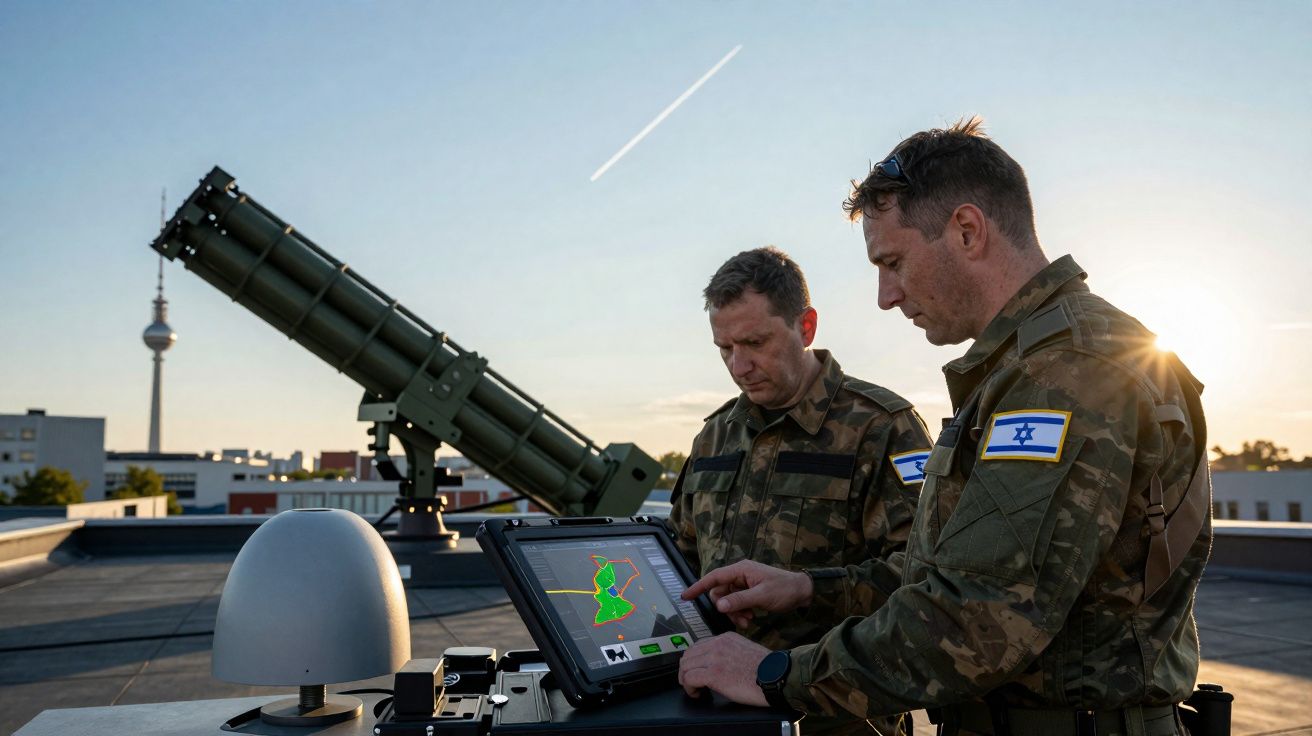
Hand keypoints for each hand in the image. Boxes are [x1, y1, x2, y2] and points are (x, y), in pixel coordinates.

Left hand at [677, 632, 769, 705]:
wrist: (776, 676)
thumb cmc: (766, 669)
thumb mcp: (745, 650)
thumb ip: (729, 651)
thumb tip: (718, 663)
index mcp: (725, 638)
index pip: (699, 645)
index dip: (694, 660)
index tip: (696, 670)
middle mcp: (718, 644)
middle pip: (689, 654)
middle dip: (686, 669)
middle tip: (691, 682)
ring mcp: (714, 658)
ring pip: (686, 666)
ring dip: (686, 680)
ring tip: (693, 689)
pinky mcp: (714, 674)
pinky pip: (689, 679)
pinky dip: (689, 688)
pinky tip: (696, 693)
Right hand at [682, 560, 813, 627]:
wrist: (803, 592)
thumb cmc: (785, 589)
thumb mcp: (762, 596)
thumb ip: (740, 600)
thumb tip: (719, 606)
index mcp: (741, 570)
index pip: (714, 577)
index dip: (698, 587)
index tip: (685, 597)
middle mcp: (740, 575)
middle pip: (720, 592)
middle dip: (726, 608)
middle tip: (740, 619)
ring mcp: (744, 584)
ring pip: (728, 600)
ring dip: (734, 612)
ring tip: (748, 621)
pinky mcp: (749, 592)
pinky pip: (736, 603)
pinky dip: (740, 612)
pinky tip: (751, 618)